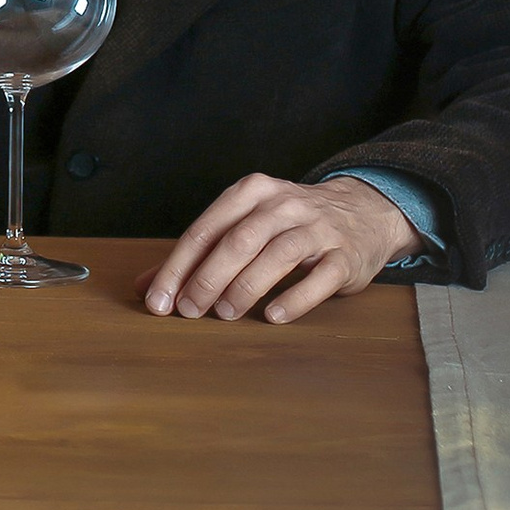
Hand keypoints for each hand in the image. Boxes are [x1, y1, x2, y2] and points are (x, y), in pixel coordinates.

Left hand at [135, 173, 421, 325]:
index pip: (205, 230)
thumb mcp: (244, 225)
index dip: (178, 267)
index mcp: (251, 193)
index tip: (158, 300)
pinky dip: (295, 297)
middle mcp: (283, 205)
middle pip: (237, 240)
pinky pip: (319, 277)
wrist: (363, 212)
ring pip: (276, 255)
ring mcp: (317, 229)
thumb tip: (146, 286)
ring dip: (245, 287)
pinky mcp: (345, 256)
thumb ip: (198, 255)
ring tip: (225, 314)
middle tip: (189, 311)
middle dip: (207, 278)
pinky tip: (273, 316)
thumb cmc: (288, 224)